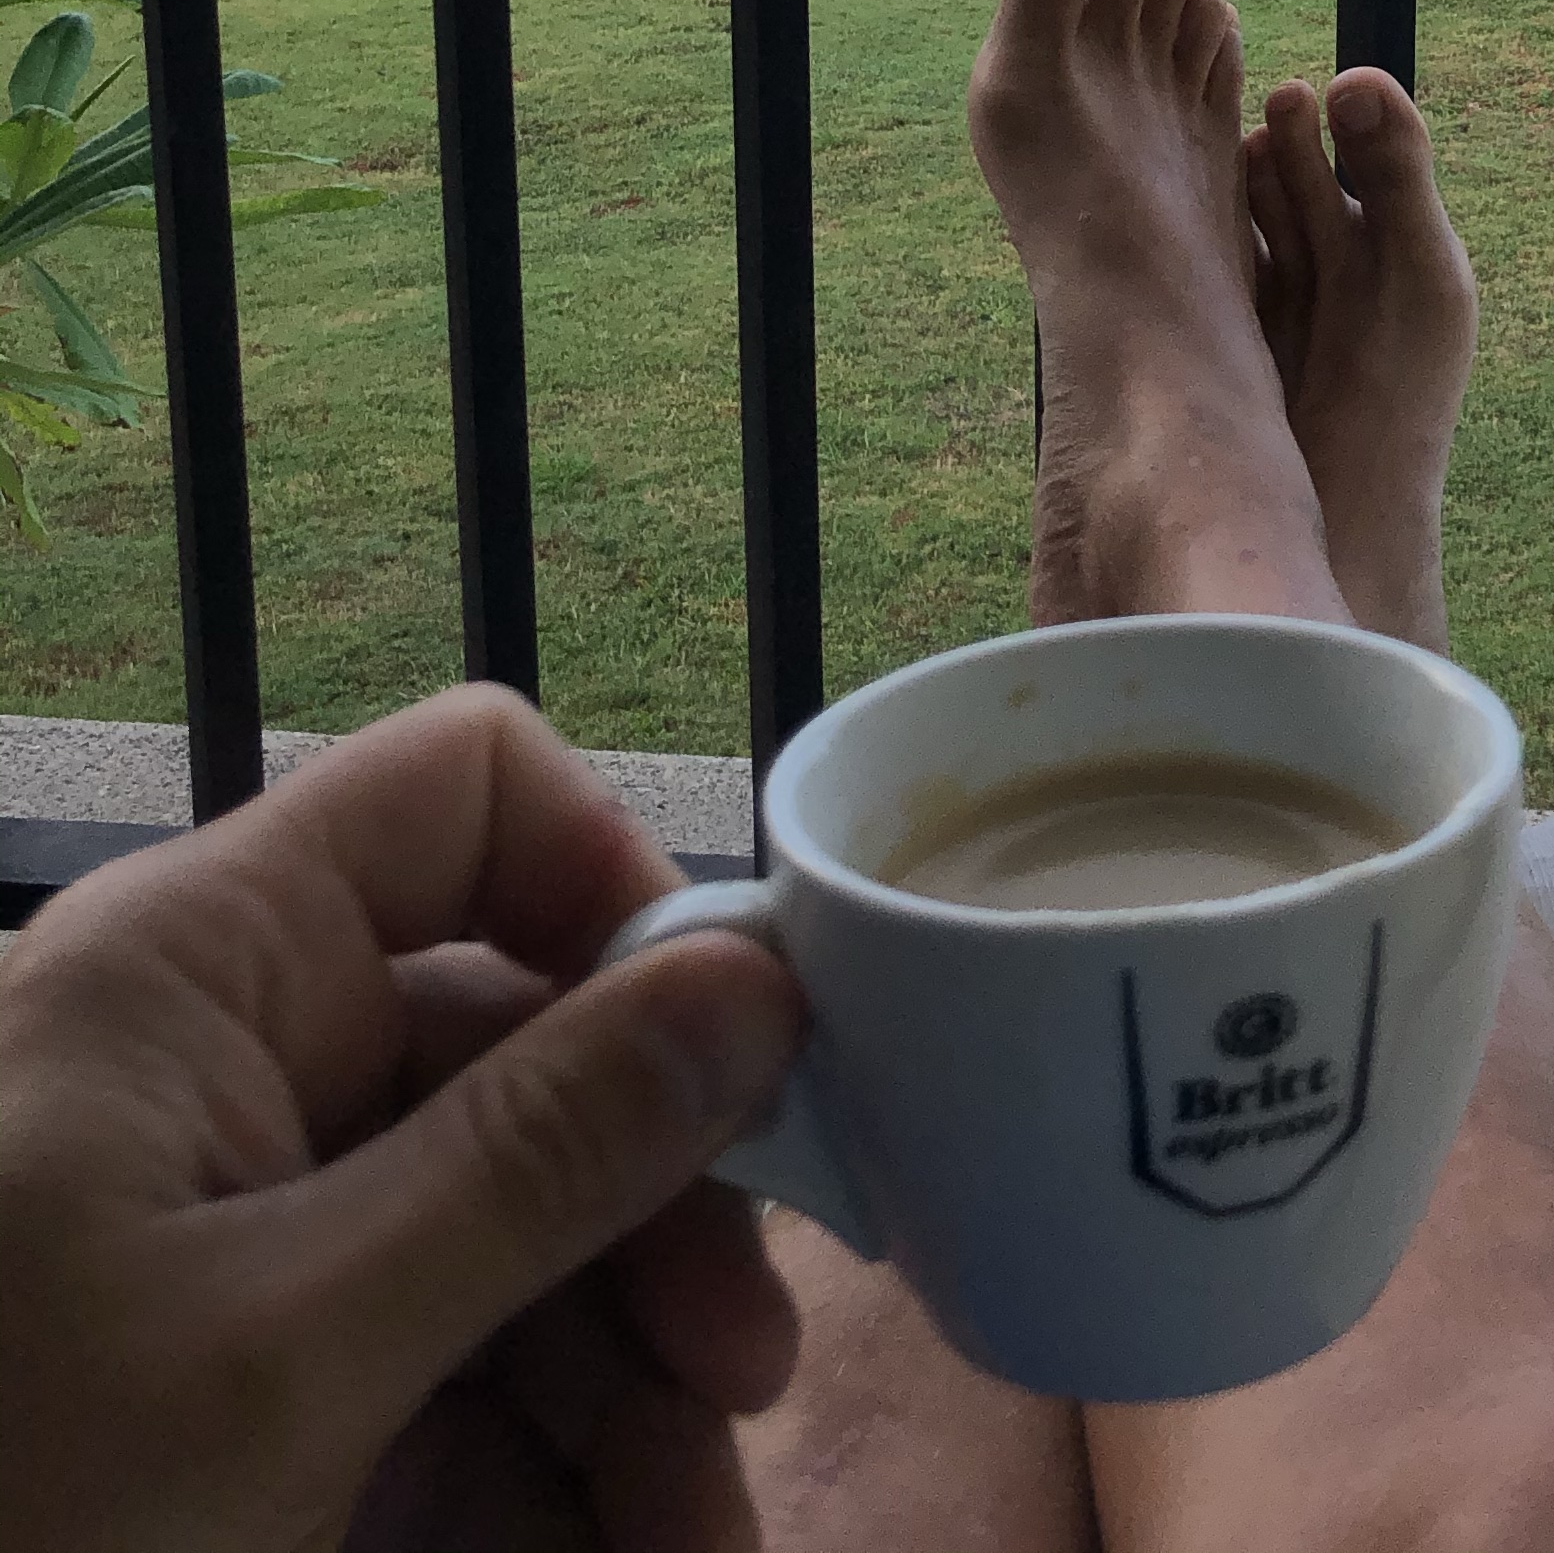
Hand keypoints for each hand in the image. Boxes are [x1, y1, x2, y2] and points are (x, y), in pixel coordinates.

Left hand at [0, 685, 808, 1551]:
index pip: (464, 795)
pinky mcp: (230, 1395)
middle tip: (749, 1386)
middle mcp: (222, 1068)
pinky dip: (540, 1480)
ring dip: (626, 1395)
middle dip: (654, 1227)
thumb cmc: (11, 1519)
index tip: (732, 1071)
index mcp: (200, 975)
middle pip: (519, 1056)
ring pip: (503, 1246)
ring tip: (699, 1541)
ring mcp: (225, 1242)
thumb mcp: (287, 1356)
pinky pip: (436, 1384)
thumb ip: (537, 1159)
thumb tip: (759, 978)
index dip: (616, 892)